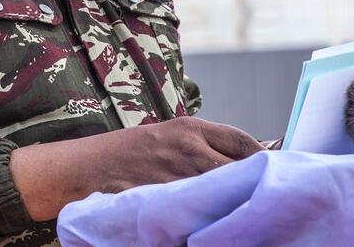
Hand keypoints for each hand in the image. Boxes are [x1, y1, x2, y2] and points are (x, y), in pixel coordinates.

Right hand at [10, 117, 261, 220]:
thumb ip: (201, 146)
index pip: (244, 143)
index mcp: (189, 129)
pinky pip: (198, 215)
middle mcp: (187, 150)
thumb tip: (246, 162)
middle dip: (251, 185)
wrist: (83, 169)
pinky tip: (208, 225)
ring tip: (235, 213)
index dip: (263, 159)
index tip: (270, 172)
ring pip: (223, 195)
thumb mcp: (165, 136)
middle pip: (241, 170)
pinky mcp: (164, 203)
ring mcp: (176, 178)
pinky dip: (207, 221)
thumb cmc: (126, 154)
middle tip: (260, 199)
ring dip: (232, 204)